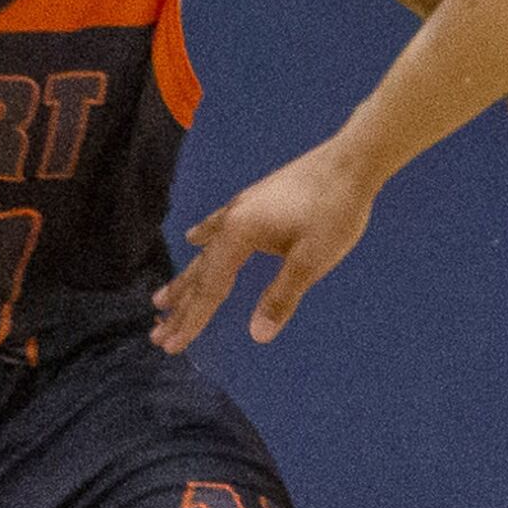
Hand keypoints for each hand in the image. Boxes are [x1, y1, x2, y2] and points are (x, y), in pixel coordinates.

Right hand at [152, 142, 380, 348]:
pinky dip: (203, 238)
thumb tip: (257, 334)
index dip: (191, 320)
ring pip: (206, 251)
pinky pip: (217, 226)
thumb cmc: (335, 210)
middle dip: (180, 306)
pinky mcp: (254, 200)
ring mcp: (241, 207)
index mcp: (240, 235)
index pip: (210, 288)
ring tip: (162, 299)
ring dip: (185, 278)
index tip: (171, 345)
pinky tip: (194, 238)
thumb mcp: (311, 260)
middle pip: (200, 272)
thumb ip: (281, 296)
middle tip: (156, 334)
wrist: (351, 162)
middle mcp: (232, 220)